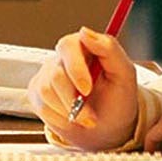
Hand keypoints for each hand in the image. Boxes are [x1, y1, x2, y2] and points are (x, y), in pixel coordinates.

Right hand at [27, 27, 138, 150]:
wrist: (106, 128)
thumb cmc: (117, 100)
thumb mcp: (125, 75)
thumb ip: (110, 49)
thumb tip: (85, 32)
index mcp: (83, 47)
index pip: (68, 46)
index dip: (75, 68)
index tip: (86, 89)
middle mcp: (62, 58)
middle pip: (55, 74)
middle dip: (73, 100)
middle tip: (90, 116)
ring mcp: (47, 75)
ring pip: (46, 91)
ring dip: (69, 111)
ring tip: (85, 118)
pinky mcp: (37, 92)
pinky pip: (41, 105)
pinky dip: (59, 118)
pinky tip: (71, 118)